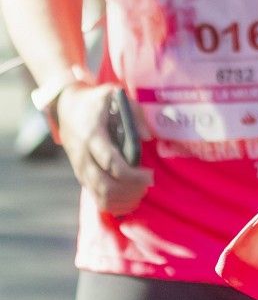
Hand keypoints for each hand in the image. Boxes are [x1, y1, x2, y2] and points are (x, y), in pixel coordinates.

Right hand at [57, 84, 152, 216]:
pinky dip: (114, 205)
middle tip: (148, 183)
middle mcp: (84, 157)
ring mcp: (81, 169)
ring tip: (141, 192)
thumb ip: (134, 112)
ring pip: (101, 195)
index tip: (150, 174)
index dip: (132, 175)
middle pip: (106, 185)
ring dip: (124, 200)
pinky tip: (129, 201)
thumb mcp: (114, 95)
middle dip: (130, 190)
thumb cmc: (95, 101)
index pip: (111, 164)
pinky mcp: (81, 176)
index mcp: (93, 137)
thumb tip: (148, 137)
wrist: (66, 108)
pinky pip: (96, 198)